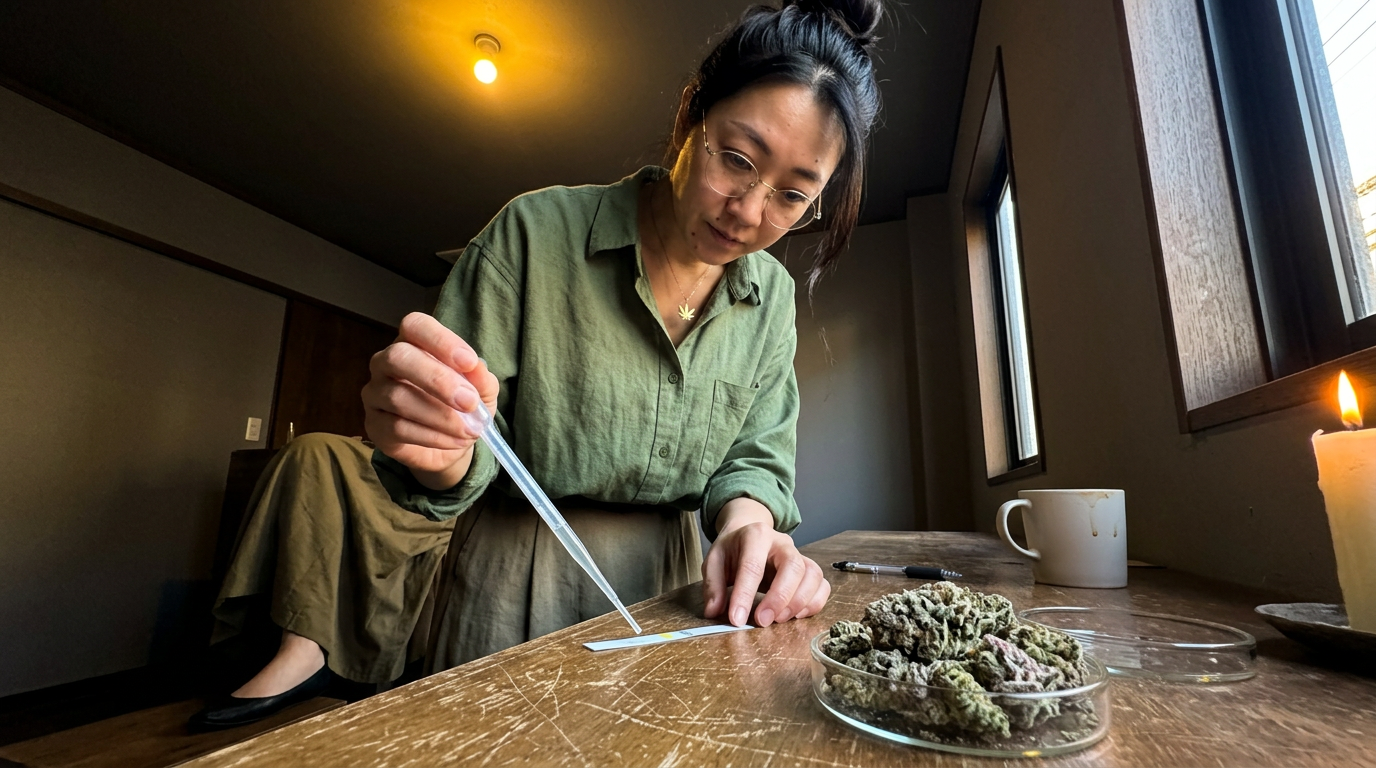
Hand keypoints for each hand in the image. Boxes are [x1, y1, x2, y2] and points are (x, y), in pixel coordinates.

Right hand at [361, 312, 498, 488]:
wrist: (450, 445)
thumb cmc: (461, 407)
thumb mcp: (482, 392)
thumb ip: (481, 379)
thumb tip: (477, 368)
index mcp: (413, 343)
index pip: (415, 325)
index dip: (440, 340)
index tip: (469, 362)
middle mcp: (386, 363)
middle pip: (398, 357)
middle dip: (437, 379)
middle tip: (469, 402)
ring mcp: (375, 394)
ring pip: (398, 397)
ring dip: (440, 416)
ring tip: (469, 430)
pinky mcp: (374, 425)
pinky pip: (397, 428)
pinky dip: (432, 436)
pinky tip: (453, 441)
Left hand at [702, 498, 831, 626]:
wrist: (748, 534)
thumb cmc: (732, 550)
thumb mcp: (714, 560)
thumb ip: (713, 585)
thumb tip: (714, 611)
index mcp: (756, 535)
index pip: (753, 565)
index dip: (745, 594)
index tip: (737, 619)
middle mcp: (783, 543)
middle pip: (793, 566)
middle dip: (779, 598)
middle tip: (763, 621)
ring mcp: (800, 555)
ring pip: (813, 575)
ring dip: (799, 602)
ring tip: (778, 620)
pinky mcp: (809, 570)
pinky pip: (822, 586)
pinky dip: (814, 604)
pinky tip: (796, 615)